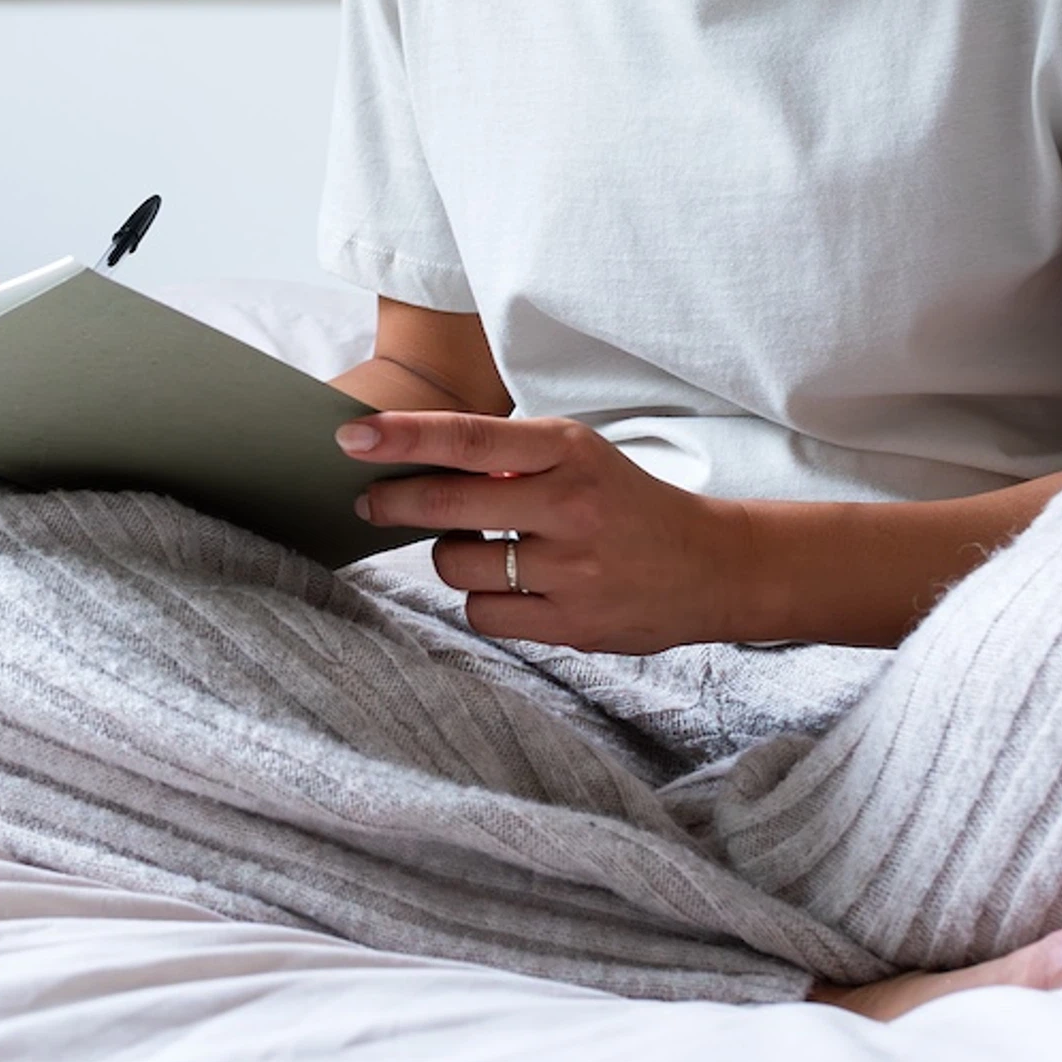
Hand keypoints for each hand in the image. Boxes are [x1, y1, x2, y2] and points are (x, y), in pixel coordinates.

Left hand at [339, 409, 753, 651]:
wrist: (710, 566)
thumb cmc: (622, 501)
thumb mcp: (577, 457)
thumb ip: (506, 460)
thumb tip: (409, 464)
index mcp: (568, 451)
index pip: (469, 439)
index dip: (403, 437)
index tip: (350, 437)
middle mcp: (568, 506)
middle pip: (447, 508)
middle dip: (392, 503)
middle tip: (367, 500)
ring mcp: (571, 570)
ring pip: (457, 566)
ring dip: (451, 557)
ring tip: (484, 548)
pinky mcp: (572, 624)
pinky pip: (485, 614)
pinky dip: (484, 600)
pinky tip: (513, 587)